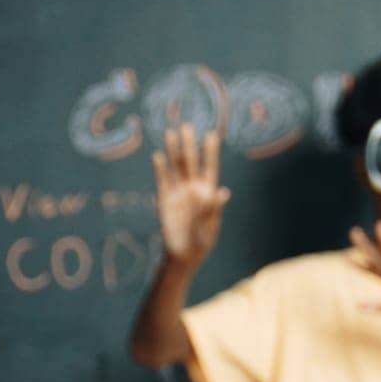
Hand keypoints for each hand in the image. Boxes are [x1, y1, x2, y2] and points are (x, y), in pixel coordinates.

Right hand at [152, 123, 230, 265]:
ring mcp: (178, 192)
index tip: (211, 135)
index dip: (210, 152)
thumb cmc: (202, 243)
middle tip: (187, 125)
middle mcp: (193, 188)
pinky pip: (162, 181)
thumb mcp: (211, 228)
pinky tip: (158, 156)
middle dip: (189, 144)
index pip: (209, 168)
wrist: (183, 256)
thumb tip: (223, 192)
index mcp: (208, 193)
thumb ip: (213, 209)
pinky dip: (160, 169)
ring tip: (170, 132)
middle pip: (191, 162)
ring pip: (175, 167)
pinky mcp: (164, 200)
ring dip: (173, 151)